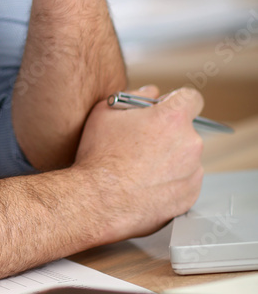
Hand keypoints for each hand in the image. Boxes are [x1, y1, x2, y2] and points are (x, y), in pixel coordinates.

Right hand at [72, 85, 204, 242]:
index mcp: (172, 117)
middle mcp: (189, 142)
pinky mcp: (190, 195)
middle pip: (186, 130)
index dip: (178, 101)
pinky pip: (186, 181)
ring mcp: (193, 171)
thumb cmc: (100, 156)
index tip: (168, 109)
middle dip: (168, 133)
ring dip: (171, 158)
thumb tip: (151, 94)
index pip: (192, 98)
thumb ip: (135, 96)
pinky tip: (147, 183)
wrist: (99, 200)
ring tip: (141, 168)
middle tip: (143, 143)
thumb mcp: (106, 112)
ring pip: (186, 157)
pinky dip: (172, 181)